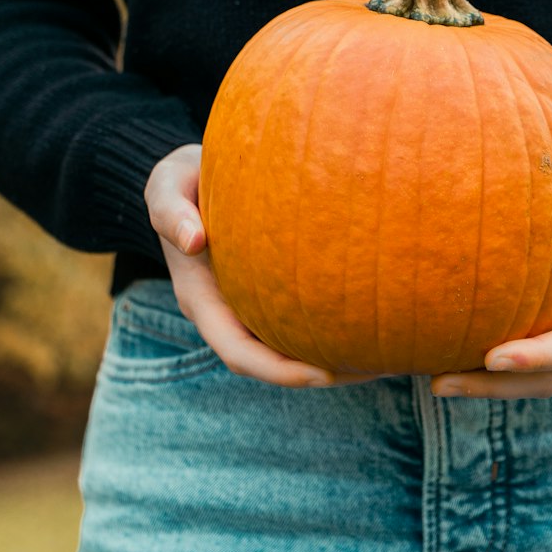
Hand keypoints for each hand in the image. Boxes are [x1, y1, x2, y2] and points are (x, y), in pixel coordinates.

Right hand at [144, 143, 387, 388]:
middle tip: (375, 370)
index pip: (239, 352)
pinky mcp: (268, 290)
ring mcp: (248, 304)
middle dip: (321, 374)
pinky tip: (369, 321)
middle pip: (273, 362)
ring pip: (290, 345)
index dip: (280, 371)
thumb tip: (193, 241)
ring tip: (385, 357)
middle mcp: (227, 311)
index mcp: (202, 299)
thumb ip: (170, 211)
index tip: (323, 376)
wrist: (190, 175)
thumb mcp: (166, 186)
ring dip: (333, 357)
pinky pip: (299, 318)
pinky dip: (330, 327)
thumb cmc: (180, 180)